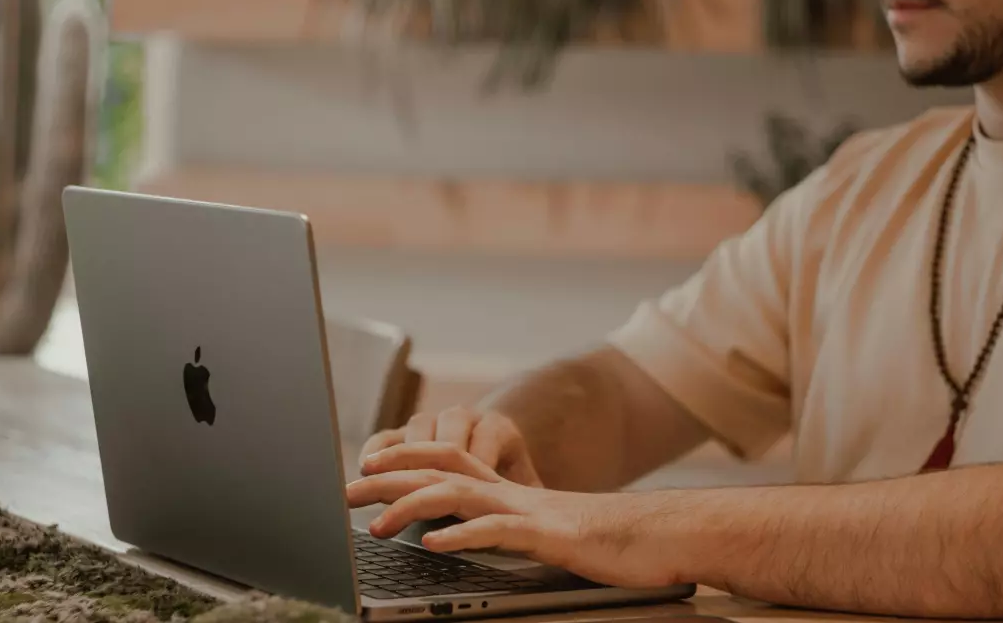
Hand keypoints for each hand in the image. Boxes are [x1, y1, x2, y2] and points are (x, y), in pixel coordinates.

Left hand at [347, 442, 689, 588]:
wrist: (659, 535)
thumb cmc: (603, 538)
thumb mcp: (541, 530)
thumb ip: (503, 526)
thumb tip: (460, 533)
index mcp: (507, 489)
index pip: (445, 459)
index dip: (403, 457)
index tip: (364, 466)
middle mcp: (511, 492)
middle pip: (438, 470)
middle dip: (387, 476)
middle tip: (344, 490)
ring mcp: (528, 511)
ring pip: (459, 496)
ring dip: (412, 506)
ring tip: (376, 523)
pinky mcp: (548, 536)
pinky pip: (498, 532)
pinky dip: (462, 536)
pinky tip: (433, 546)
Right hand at [359, 406, 543, 486]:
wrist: (491, 444)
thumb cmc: (510, 476)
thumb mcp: (524, 485)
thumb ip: (531, 498)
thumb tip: (549, 523)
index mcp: (498, 428)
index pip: (487, 442)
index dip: (475, 465)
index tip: (466, 494)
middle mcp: (465, 418)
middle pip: (447, 434)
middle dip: (433, 466)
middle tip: (417, 492)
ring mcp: (433, 421)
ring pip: (417, 429)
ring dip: (400, 455)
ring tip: (383, 479)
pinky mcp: (406, 430)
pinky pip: (388, 434)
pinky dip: (377, 449)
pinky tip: (365, 468)